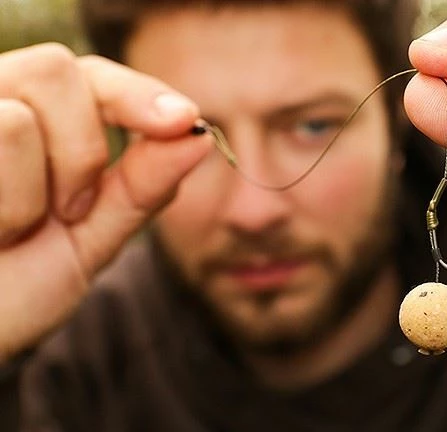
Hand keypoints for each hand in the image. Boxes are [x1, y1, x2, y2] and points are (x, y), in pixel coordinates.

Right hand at [0, 43, 211, 360]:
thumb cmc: (14, 290)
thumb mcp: (92, 238)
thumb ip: (142, 186)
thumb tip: (201, 136)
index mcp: (30, 123)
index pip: (89, 76)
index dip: (137, 91)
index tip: (185, 119)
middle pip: (57, 70)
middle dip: (82, 152)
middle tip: (67, 213)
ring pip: (18, 117)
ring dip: (33, 194)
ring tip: (7, 232)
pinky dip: (5, 204)